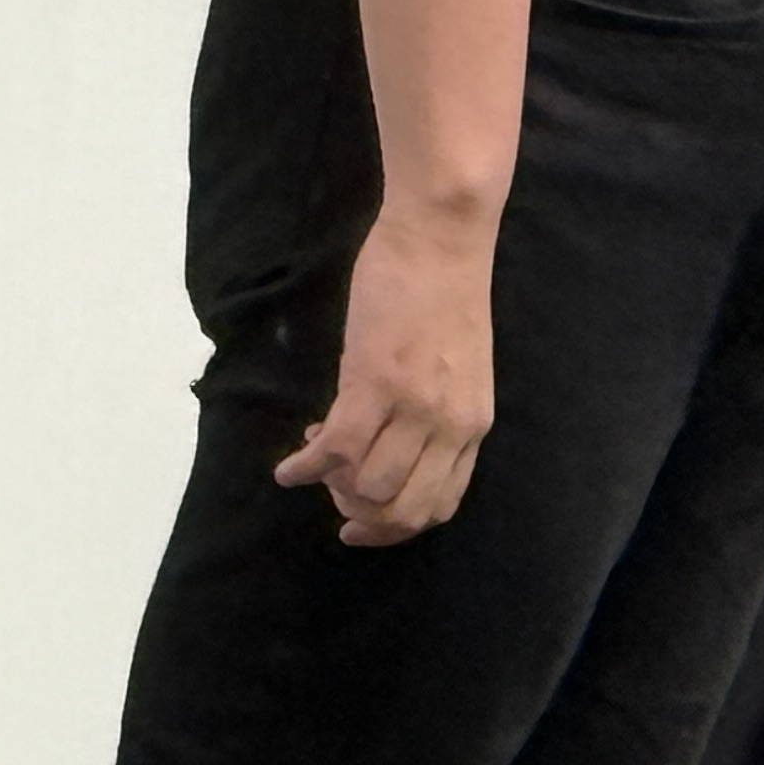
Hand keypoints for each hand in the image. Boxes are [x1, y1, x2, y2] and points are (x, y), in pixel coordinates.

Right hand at [274, 200, 496, 546]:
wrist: (441, 238)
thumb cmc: (447, 295)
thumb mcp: (457, 370)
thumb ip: (430, 415)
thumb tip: (380, 450)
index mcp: (474, 422)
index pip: (440, 505)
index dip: (394, 526)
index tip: (360, 520)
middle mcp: (450, 424)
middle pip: (402, 509)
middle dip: (359, 515)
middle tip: (333, 492)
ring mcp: (415, 406)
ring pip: (367, 488)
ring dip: (332, 487)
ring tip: (317, 458)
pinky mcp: (375, 383)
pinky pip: (334, 452)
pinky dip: (303, 468)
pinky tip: (289, 466)